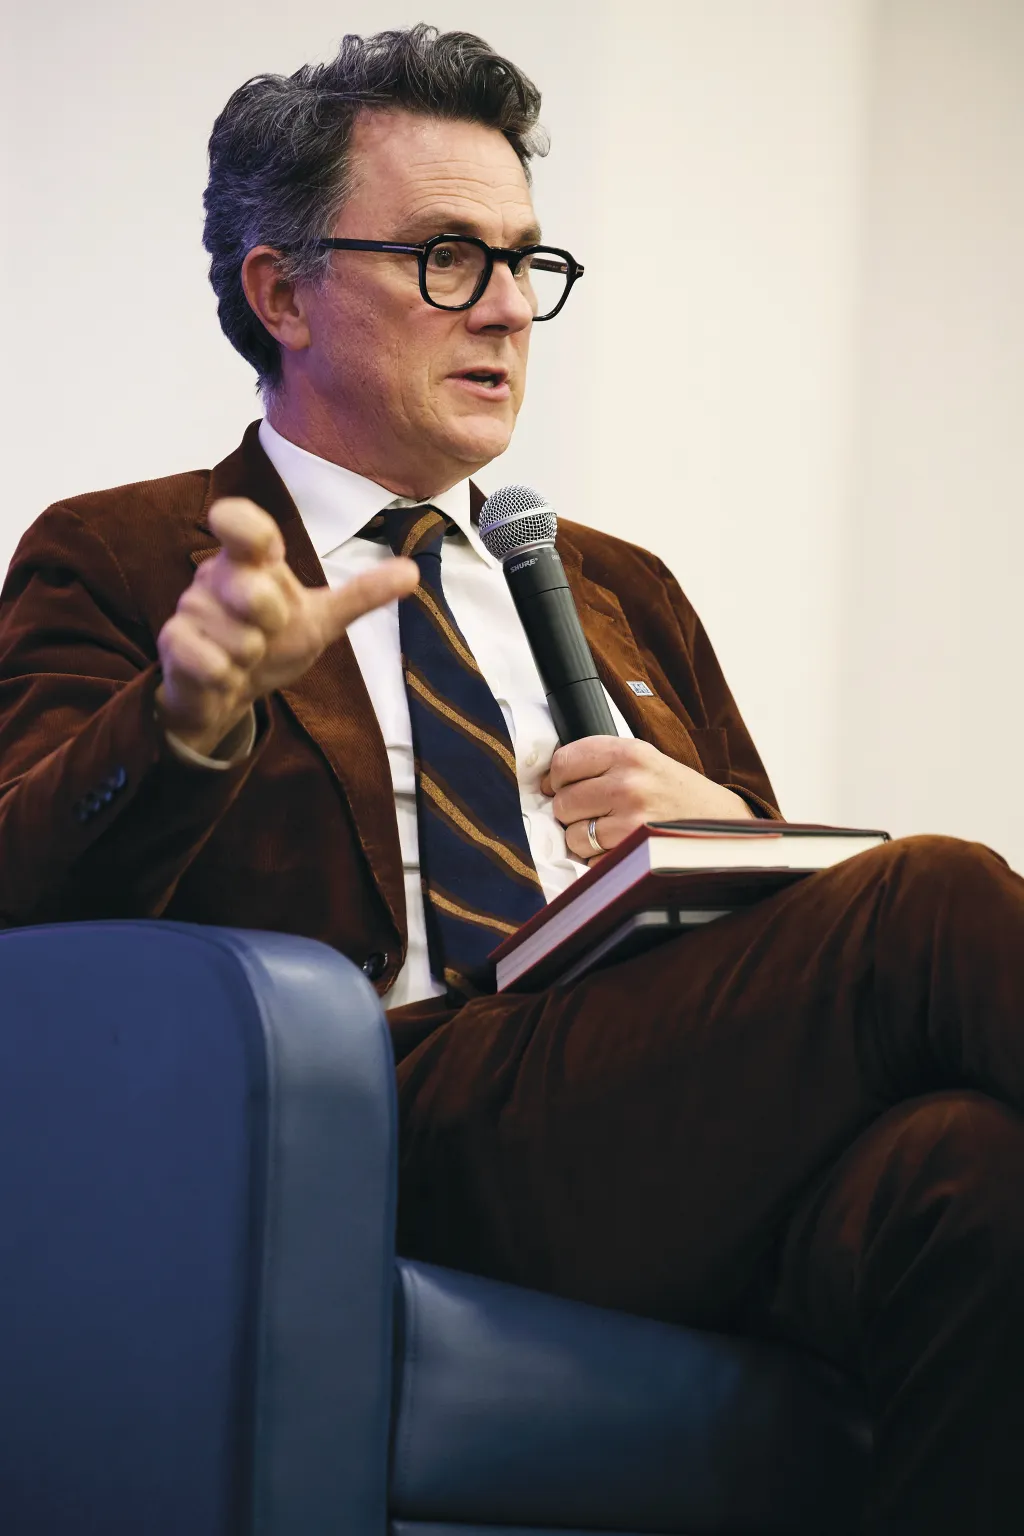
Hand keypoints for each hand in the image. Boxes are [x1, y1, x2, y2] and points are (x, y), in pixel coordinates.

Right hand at [156, 497, 417, 755]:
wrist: (226, 693)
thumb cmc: (271, 645)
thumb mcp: (321, 620)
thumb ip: (361, 595)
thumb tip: (414, 572)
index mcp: (252, 561)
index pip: (241, 523)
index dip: (245, 526)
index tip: (262, 547)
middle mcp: (216, 575)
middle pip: (257, 593)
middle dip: (273, 622)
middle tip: (266, 632)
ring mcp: (190, 607)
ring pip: (239, 639)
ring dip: (249, 658)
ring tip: (242, 656)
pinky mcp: (173, 643)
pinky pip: (211, 663)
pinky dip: (226, 676)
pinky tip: (221, 673)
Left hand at [541, 735, 753, 861]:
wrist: (724, 825)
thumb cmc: (678, 794)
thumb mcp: (645, 761)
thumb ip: (600, 763)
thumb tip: (546, 783)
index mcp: (629, 753)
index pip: (563, 762)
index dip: (557, 778)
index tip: (562, 785)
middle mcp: (628, 783)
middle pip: (562, 802)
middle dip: (571, 812)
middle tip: (595, 812)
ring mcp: (631, 819)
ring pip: (573, 835)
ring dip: (585, 839)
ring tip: (612, 831)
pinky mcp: (633, 852)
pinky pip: (591, 862)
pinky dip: (600, 861)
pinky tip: (623, 847)